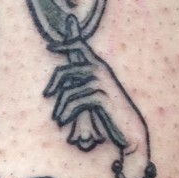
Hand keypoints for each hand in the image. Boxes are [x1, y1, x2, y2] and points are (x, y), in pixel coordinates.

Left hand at [44, 17, 148, 155]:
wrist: (131, 132)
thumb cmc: (112, 116)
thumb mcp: (95, 97)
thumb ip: (81, 86)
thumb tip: (60, 85)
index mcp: (100, 66)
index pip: (80, 46)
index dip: (63, 44)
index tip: (49, 47)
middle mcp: (101, 70)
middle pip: (67, 70)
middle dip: (54, 83)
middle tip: (47, 95)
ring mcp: (102, 83)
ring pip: (69, 91)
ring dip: (60, 107)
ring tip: (58, 119)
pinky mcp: (102, 97)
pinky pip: (75, 102)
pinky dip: (67, 114)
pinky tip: (64, 122)